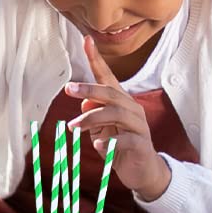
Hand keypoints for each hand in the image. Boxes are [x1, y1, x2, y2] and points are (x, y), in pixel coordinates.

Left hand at [64, 38, 171, 202]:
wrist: (142, 171)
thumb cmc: (120, 146)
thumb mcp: (101, 128)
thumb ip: (93, 114)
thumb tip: (84, 102)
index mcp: (120, 102)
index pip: (108, 77)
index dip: (97, 59)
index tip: (86, 40)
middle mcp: (131, 109)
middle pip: (111, 93)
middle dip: (89, 89)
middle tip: (68, 89)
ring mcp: (138, 126)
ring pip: (116, 114)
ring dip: (92, 119)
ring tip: (73, 128)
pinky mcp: (141, 145)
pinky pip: (125, 140)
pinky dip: (110, 142)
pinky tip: (98, 146)